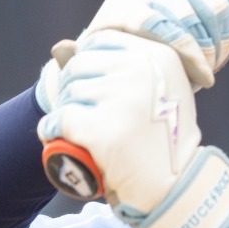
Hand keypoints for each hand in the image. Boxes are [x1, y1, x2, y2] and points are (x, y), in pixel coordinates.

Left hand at [37, 31, 228, 227]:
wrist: (176, 186)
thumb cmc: (165, 139)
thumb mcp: (159, 91)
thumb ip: (125, 66)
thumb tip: (60, 47)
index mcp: (159, 56)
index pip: (101, 41)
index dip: (86, 61)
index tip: (88, 84)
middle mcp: (142, 70)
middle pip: (80, 66)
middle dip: (71, 87)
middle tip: (78, 110)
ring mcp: (122, 99)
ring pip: (70, 93)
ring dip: (63, 109)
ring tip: (72, 126)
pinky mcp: (103, 129)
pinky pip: (62, 119)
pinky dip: (51, 128)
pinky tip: (53, 134)